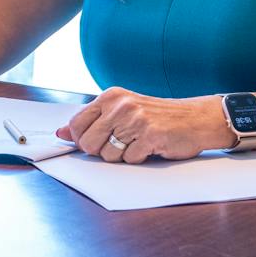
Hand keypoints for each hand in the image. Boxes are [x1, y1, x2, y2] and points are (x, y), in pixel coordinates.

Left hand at [56, 87, 232, 162]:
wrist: (195, 119)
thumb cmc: (156, 116)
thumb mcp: (122, 110)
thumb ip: (92, 121)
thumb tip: (60, 133)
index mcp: (110, 96)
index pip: (76, 123)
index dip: (80, 139)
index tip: (93, 142)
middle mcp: (120, 105)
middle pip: (88, 142)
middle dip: (101, 150)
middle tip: (121, 143)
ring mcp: (134, 120)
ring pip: (108, 154)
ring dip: (122, 156)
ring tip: (137, 143)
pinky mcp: (149, 136)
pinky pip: (129, 159)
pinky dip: (138, 158)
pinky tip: (149, 147)